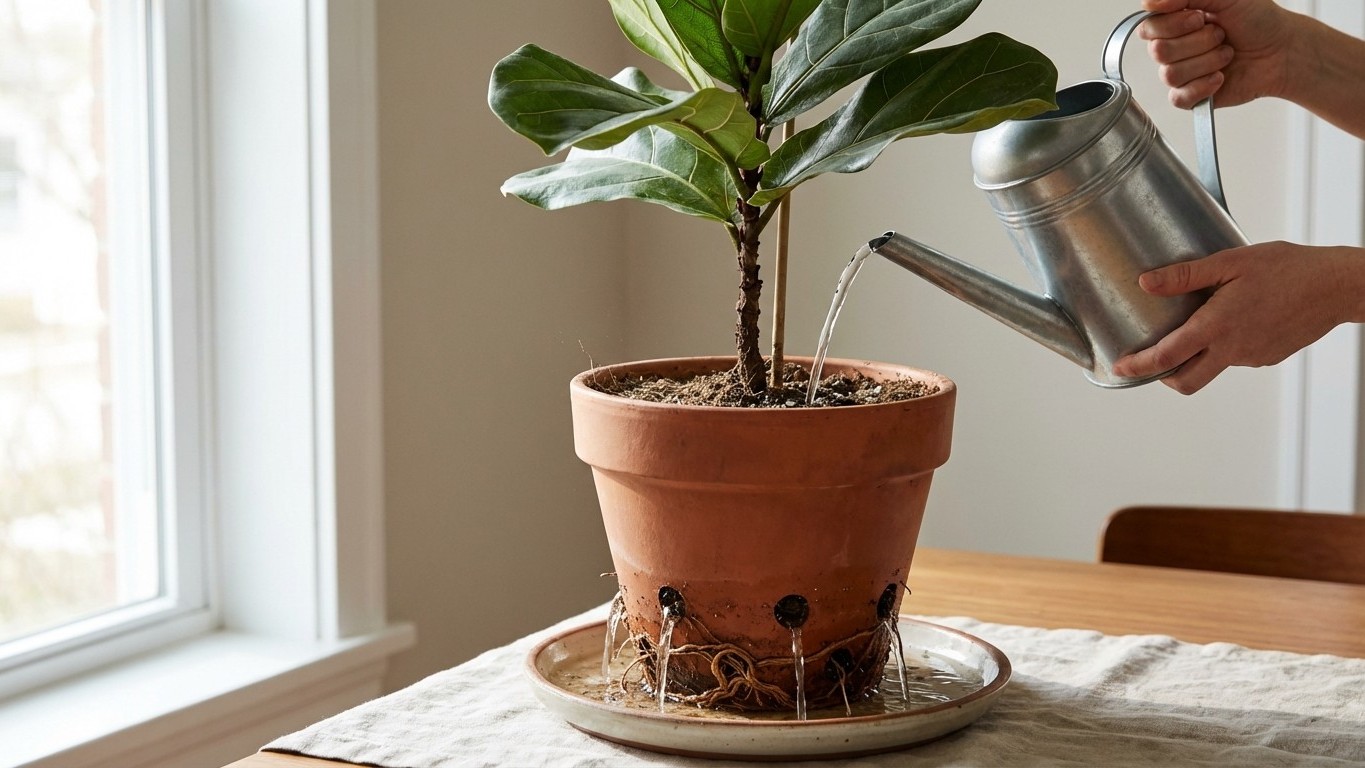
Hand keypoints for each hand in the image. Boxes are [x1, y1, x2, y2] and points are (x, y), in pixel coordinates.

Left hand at [1112, 242, 1364, 393]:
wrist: (1337, 286)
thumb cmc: (1288, 268)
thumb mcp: (1231, 262)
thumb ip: (1185, 276)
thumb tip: (1146, 283)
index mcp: (1217, 326)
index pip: (1167, 357)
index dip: (1138, 365)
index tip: (1120, 367)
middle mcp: (1233, 349)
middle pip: (1187, 381)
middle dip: (1163, 376)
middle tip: (1151, 358)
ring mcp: (1252, 357)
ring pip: (1213, 367)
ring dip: (1197, 354)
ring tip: (1200, 321)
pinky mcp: (1268, 357)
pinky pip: (1237, 357)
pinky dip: (1225, 346)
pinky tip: (1234, 318)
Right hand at [1139, 0, 1291, 108]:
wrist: (1281, 50)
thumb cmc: (1257, 20)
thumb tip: (1149, 3)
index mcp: (1175, 21)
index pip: (1148, 27)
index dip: (1173, 24)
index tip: (1200, 18)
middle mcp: (1174, 47)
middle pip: (1158, 51)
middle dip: (1198, 42)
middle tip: (1220, 34)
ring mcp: (1181, 72)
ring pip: (1171, 74)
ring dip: (1207, 62)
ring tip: (1227, 54)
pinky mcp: (1190, 96)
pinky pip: (1179, 98)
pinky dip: (1204, 86)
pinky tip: (1221, 77)